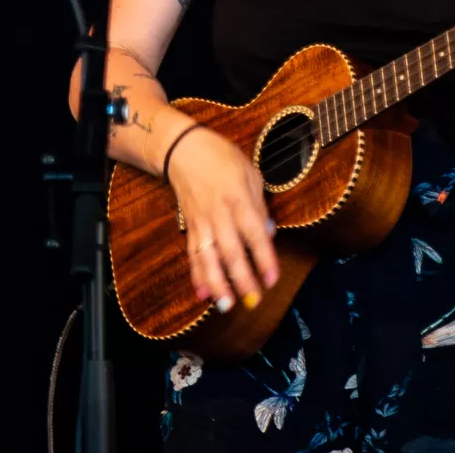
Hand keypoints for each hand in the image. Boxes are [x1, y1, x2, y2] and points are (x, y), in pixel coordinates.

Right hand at [166, 126, 278, 312]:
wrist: (183, 149)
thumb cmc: (221, 158)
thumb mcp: (250, 173)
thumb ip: (260, 205)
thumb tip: (268, 234)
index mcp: (238, 198)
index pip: (253, 233)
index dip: (263, 258)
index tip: (272, 279)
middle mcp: (219, 213)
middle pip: (230, 250)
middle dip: (242, 278)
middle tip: (253, 301)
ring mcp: (201, 221)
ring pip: (208, 257)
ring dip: (217, 283)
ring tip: (226, 305)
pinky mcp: (190, 226)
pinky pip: (193, 254)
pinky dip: (197, 275)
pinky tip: (202, 293)